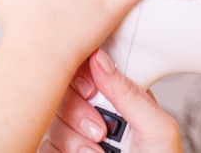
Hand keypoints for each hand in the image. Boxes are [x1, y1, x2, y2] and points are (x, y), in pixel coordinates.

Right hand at [40, 49, 182, 152]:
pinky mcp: (58, 151)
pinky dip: (62, 150)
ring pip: (51, 116)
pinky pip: (43, 141)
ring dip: (73, 138)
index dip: (83, 74)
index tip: (90, 90)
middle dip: (78, 112)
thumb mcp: (157, 131)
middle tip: (99, 132)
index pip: (88, 69)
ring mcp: (74, 134)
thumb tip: (99, 57)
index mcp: (118, 100)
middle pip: (62, 90)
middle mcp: (93, 113)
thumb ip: (129, 93)